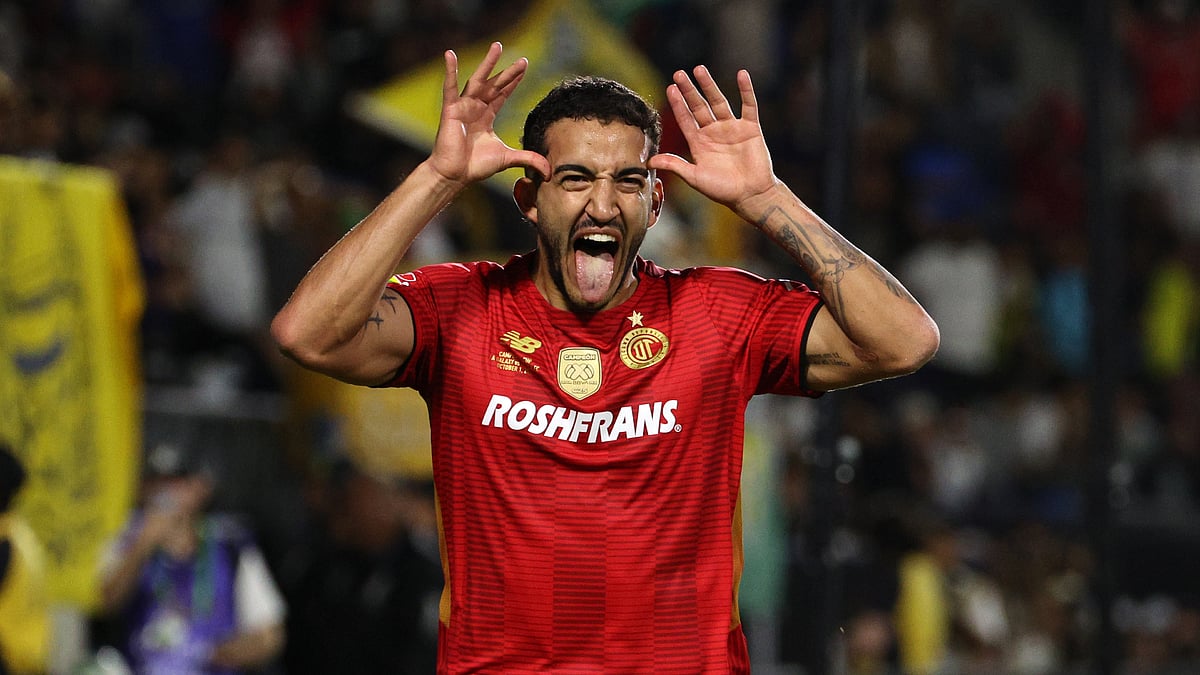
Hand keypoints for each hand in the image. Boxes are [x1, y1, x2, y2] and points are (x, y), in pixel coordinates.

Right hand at [428, 42, 549, 185]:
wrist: (454, 175)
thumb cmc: (475, 166)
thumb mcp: (507, 159)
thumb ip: (528, 159)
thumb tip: (549, 170)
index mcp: (487, 116)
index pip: (503, 94)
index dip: (513, 81)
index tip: (524, 67)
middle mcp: (476, 107)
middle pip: (495, 84)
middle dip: (508, 72)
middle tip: (523, 59)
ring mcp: (463, 106)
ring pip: (478, 80)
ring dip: (488, 63)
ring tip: (497, 46)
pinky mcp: (451, 109)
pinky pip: (449, 87)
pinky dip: (449, 71)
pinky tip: (450, 55)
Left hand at [649, 66, 777, 212]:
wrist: (751, 196)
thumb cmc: (723, 190)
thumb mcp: (694, 177)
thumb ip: (674, 165)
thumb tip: (649, 162)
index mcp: (699, 143)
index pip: (685, 119)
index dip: (677, 104)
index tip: (669, 88)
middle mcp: (714, 132)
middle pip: (699, 106)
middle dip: (688, 90)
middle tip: (678, 74)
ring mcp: (732, 128)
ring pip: (719, 102)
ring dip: (709, 85)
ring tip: (699, 69)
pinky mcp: (750, 128)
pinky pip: (748, 105)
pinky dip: (746, 90)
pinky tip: (741, 74)